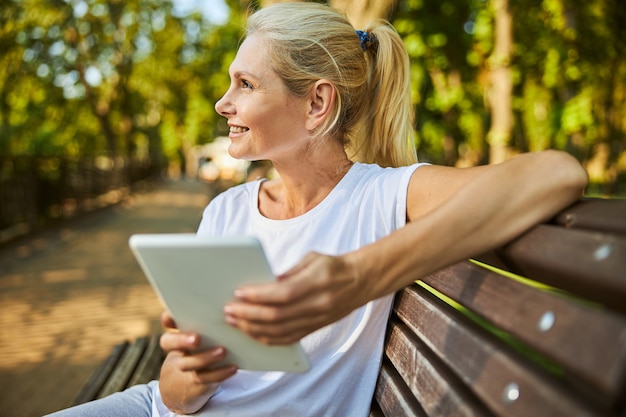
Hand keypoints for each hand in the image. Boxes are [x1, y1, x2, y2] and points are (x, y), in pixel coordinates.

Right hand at [158, 311, 237, 413]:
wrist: (185, 387)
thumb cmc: (203, 351)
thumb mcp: (202, 338)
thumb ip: (211, 324)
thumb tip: (233, 305)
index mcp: (179, 333)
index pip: (167, 321)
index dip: (168, 318)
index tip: (173, 317)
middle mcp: (177, 349)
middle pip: (168, 343)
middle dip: (182, 340)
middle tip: (196, 339)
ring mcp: (185, 367)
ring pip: (189, 363)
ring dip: (206, 357)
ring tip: (222, 351)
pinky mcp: (196, 383)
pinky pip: (206, 379)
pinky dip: (220, 373)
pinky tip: (233, 367)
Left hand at [223, 251, 367, 344]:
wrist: (361, 281)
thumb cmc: (333, 266)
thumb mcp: (312, 258)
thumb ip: (289, 272)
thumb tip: (264, 283)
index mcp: (318, 283)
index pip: (282, 294)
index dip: (258, 295)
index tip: (239, 293)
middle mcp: (318, 305)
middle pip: (277, 316)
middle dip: (249, 314)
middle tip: (229, 310)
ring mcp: (317, 320)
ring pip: (280, 332)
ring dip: (253, 328)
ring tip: (234, 321)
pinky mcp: (315, 329)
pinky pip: (287, 339)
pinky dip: (267, 338)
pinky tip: (252, 332)